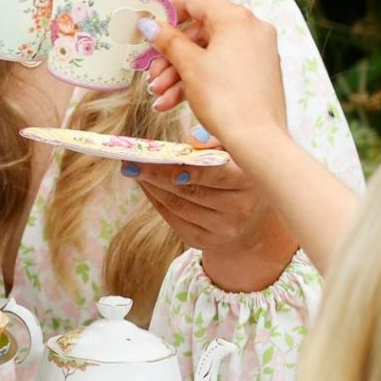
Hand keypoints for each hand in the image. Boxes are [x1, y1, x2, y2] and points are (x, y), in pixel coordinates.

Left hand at [128, 155, 299, 293]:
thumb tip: (193, 139)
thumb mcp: (235, 154)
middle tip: (131, 159)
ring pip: (178, 205)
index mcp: (250, 181)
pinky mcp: (203, 241)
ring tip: (131, 167)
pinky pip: (173, 218)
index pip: (220, 175)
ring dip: (151, 185)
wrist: (250, 217)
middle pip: (191, 190)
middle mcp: (240, 209)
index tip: (166, 158)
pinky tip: (143, 183)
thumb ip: (216, 142)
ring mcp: (222, 229)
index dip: (194, 169)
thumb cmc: (236, 172)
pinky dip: (154, 199)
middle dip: (157, 173)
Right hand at [142, 0, 288, 151]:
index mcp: (235, 18)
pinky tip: (174, 102)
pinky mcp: (258, 72)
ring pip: (208, 52)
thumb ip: (167, 40)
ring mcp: (257, 51)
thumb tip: (149, 23)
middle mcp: (251, 29)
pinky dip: (199, 80)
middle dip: (170, 54)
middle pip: (199, 30)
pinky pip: (222, 66)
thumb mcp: (189, 66)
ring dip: (179, 72)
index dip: (168, 11)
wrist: (258, 140)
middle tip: (152, 73)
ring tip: (159, 95)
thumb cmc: (225, 99)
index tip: (150, 29)